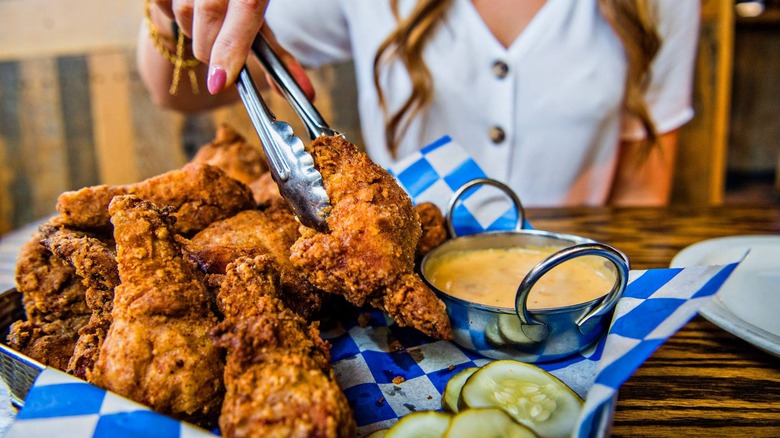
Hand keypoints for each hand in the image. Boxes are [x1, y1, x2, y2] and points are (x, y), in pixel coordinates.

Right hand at [153, 0, 313, 98]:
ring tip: (207, 24)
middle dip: (212, 48)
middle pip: (209, 15)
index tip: (220, 82)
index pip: (247, 8)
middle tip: (220, 57)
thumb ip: (278, 57)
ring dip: (194, 30)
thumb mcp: (261, 22)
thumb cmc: (241, 3)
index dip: (231, 46)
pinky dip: (171, 13)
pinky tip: (186, 8)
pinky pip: (162, 3)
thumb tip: (306, 94)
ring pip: (184, 12)